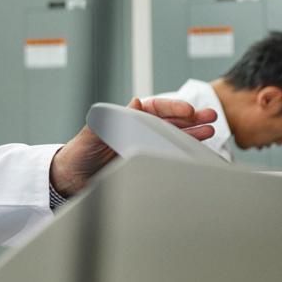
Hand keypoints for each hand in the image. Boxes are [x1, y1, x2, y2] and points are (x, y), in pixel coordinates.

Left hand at [48, 98, 216, 196]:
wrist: (69, 179)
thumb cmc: (78, 152)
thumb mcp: (92, 132)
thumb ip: (113, 118)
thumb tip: (136, 102)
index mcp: (125, 119)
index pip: (154, 108)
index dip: (173, 108)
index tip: (190, 110)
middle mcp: (136, 131)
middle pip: (169, 121)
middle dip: (191, 118)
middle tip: (211, 116)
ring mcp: (141, 147)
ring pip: (171, 137)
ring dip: (191, 133)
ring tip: (211, 131)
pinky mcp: (142, 163)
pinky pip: (166, 155)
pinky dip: (181, 153)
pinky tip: (195, 152)